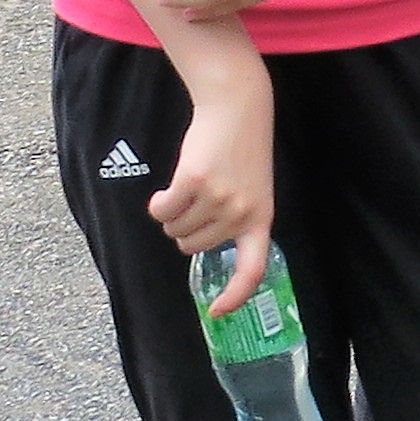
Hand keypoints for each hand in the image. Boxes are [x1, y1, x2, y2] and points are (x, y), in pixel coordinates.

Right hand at [149, 74, 276, 306]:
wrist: (238, 109)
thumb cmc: (242, 150)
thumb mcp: (253, 189)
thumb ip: (235, 219)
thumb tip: (198, 246)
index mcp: (261, 219)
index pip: (253, 270)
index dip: (235, 295)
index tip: (216, 311)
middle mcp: (240, 214)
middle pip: (192, 246)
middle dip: (186, 228)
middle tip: (197, 200)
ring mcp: (217, 199)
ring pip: (175, 228)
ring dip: (172, 213)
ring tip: (189, 187)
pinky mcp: (193, 183)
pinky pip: (162, 210)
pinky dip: (158, 203)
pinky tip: (168, 188)